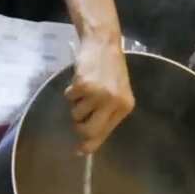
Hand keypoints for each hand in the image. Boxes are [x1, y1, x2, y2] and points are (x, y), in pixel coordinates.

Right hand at [66, 37, 134, 153]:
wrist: (103, 42)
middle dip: (79, 128)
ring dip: (76, 104)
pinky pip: (69, 98)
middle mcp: (113, 102)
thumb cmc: (109, 69)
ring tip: (84, 90)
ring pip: (76, 114)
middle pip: (89, 131)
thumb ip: (105, 116)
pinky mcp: (83, 85)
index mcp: (125, 106)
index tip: (79, 151)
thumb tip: (86, 144)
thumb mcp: (116, 93)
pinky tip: (81, 80)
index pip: (105, 133)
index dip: (90, 144)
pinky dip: (71, 92)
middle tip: (78, 118)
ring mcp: (98, 93)